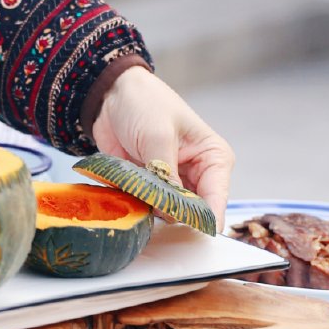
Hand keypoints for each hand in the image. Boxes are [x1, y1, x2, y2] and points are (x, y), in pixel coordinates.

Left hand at [91, 67, 234, 227]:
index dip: (205, 220)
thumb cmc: (144, 103)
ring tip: (139, 202)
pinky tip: (129, 202)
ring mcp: (173, 182)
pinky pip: (149, 207)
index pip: (217, 198)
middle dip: (176, 219)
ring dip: (154, 212)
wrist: (111, 93)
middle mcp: (198, 174)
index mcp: (213, 158)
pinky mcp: (151, 185)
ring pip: (171, 213)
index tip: (191, 235)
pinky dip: (140, 207)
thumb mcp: (158, 136)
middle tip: (157, 216)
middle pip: (195, 211)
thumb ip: (166, 175)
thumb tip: (171, 211)